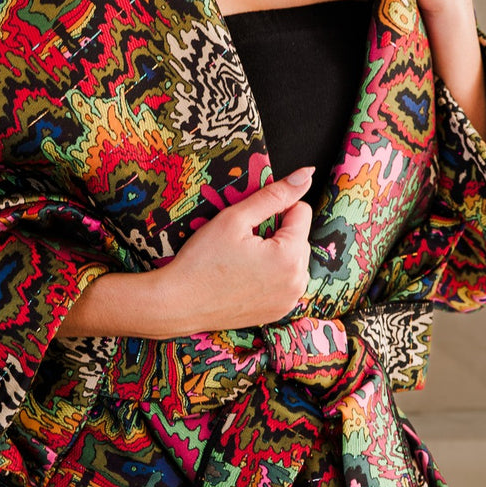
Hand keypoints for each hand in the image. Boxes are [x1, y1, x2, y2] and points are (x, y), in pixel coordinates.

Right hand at [157, 166, 315, 332]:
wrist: (179, 304)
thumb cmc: (202, 260)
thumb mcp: (235, 218)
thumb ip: (274, 195)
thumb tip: (306, 175)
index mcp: (290, 256)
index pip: (301, 211)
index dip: (274, 210)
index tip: (249, 224)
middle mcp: (297, 281)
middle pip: (299, 237)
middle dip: (276, 234)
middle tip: (242, 245)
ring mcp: (289, 299)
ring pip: (294, 260)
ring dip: (276, 255)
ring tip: (243, 262)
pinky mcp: (279, 311)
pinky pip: (286, 282)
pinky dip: (272, 276)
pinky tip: (245, 278)